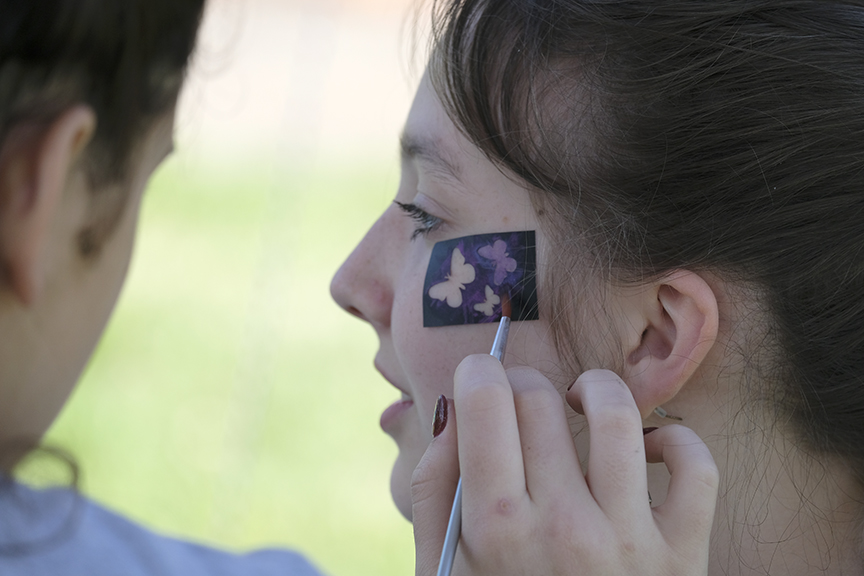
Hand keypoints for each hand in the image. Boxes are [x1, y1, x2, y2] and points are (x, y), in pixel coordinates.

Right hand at [412, 356, 717, 575]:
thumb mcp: (443, 567)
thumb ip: (434, 487)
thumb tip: (453, 408)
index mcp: (496, 528)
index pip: (488, 401)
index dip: (479, 372)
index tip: (481, 377)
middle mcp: (564, 527)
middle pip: (540, 399)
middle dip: (522, 383)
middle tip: (519, 403)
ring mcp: (629, 541)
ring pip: (617, 413)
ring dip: (593, 390)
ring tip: (578, 403)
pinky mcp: (684, 553)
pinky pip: (695, 464)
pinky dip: (674, 439)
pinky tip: (645, 449)